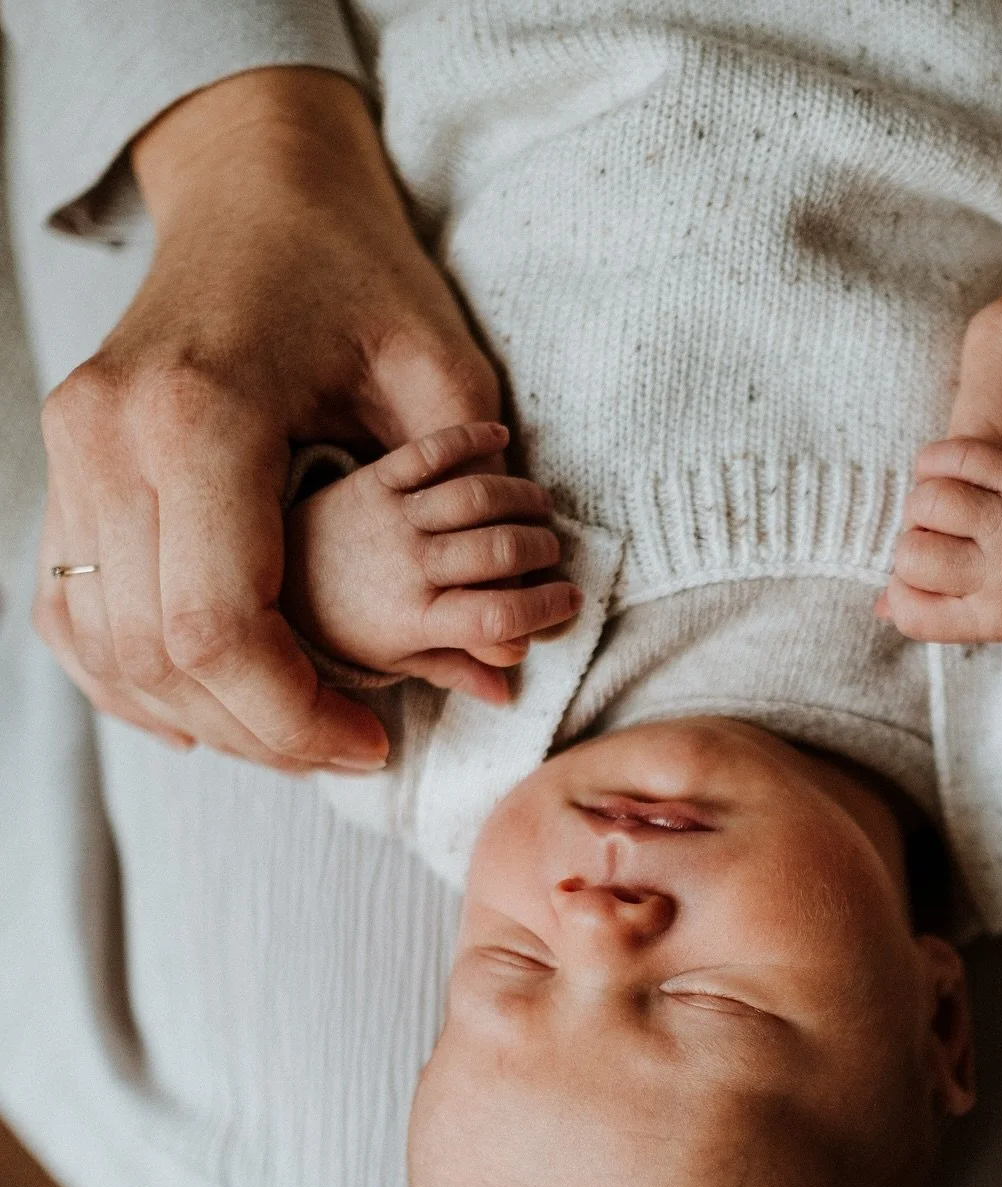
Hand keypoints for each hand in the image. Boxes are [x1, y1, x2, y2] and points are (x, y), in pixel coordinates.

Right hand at [32, 68, 511, 769]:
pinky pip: (72, 608)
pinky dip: (130, 677)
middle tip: (343, 753)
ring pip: (107, 646)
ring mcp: (72, 452)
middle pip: (159, 655)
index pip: (221, 627)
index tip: (370, 743)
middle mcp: (110, 438)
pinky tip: (197, 716)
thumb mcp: (438, 365)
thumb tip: (503, 645)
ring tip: (292, 740)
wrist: (255, 189)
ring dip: (199, 718)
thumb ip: (467, 504)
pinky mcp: (70, 464)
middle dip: (260, 733)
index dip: (295, 716)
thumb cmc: (355, 266)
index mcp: (199, 413)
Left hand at [283, 423, 581, 700]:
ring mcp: (393, 519)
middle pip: (498, 553)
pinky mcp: (375, 479)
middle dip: (541, 549)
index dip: (546, 607)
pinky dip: (470, 438)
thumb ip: (455, 672)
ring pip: (475, 499)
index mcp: (417, 620)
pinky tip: (498, 436)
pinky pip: (431, 452)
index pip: (499, 615)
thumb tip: (509, 694)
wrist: (273, 577)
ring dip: (519, 497)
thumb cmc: (341, 626)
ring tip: (540, 505)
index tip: (571, 601)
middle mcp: (409, 568)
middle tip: (552, 551)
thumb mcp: (395, 660)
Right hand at [881, 438, 1001, 642]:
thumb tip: (882, 605)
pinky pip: (950, 457)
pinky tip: (952, 467)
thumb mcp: (1001, 616)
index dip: (904, 589)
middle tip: (942, 534)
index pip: (911, 612)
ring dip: (927, 497)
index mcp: (994, 618)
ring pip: (926, 503)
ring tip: (950, 500)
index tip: (925, 577)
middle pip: (911, 554)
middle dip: (915, 538)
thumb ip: (942, 612)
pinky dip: (938, 458)